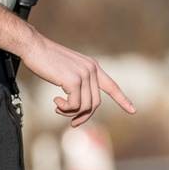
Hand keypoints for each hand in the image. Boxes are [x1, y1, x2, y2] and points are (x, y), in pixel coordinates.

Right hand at [20, 31, 136, 126]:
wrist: (35, 47)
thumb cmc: (47, 60)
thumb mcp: (68, 71)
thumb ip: (78, 84)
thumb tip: (80, 106)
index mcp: (93, 66)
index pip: (112, 86)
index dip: (122, 99)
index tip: (133, 111)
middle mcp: (92, 70)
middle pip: (95, 103)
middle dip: (83, 116)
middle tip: (72, 122)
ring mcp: (85, 74)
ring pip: (85, 106)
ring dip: (70, 113)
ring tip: (58, 107)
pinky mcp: (74, 80)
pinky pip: (75, 105)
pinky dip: (65, 108)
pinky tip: (56, 101)